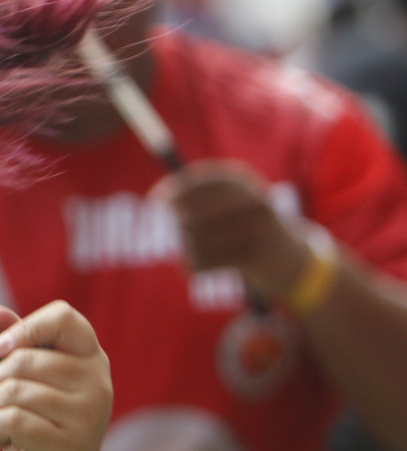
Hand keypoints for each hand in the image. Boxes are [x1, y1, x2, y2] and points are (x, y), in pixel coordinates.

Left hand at [0, 302, 111, 450]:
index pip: (64, 316)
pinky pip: (10, 419)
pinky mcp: (69, 445)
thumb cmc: (38, 432)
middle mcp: (97, 383)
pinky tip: (5, 442)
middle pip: (21, 359)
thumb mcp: (28, 385)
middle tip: (0, 407)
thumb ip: (16, 346)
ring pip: (12, 390)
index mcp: (90, 360)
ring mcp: (87, 415)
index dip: (25, 326)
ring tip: (3, 427)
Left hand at [156, 161, 309, 298]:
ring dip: (187, 253)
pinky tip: (193, 272)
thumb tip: (158, 196)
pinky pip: (206, 261)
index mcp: (245, 182)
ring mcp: (255, 227)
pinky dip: (194, 268)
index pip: (202, 178)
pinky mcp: (253, 255)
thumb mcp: (233, 204)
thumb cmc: (250, 229)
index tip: (156, 199)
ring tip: (191, 257)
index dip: (176, 188)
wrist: (294, 261)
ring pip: (196, 241)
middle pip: (193, 212)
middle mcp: (252, 200)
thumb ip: (199, 197)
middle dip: (179, 229)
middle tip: (180, 240)